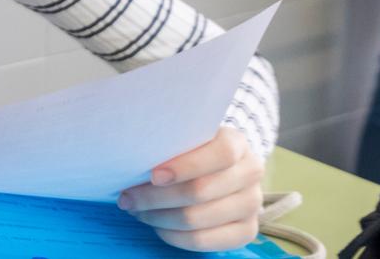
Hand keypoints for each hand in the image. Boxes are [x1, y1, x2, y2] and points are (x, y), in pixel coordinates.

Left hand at [117, 127, 264, 251]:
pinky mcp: (246, 231)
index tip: (154, 175)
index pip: (220, 153)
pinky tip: (156, 225)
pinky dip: (172, 235)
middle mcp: (251, 173)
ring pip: (197, 218)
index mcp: (237, 143)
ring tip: (136, 209)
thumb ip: (170, 145)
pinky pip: (202, 241)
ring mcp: (252, 204)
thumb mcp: (186, 138)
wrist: (221, 170)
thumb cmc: (192, 151)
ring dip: (158, 217)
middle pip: (201, 191)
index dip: (186, 166)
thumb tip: (132, 161)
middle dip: (155, 197)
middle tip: (127, 197)